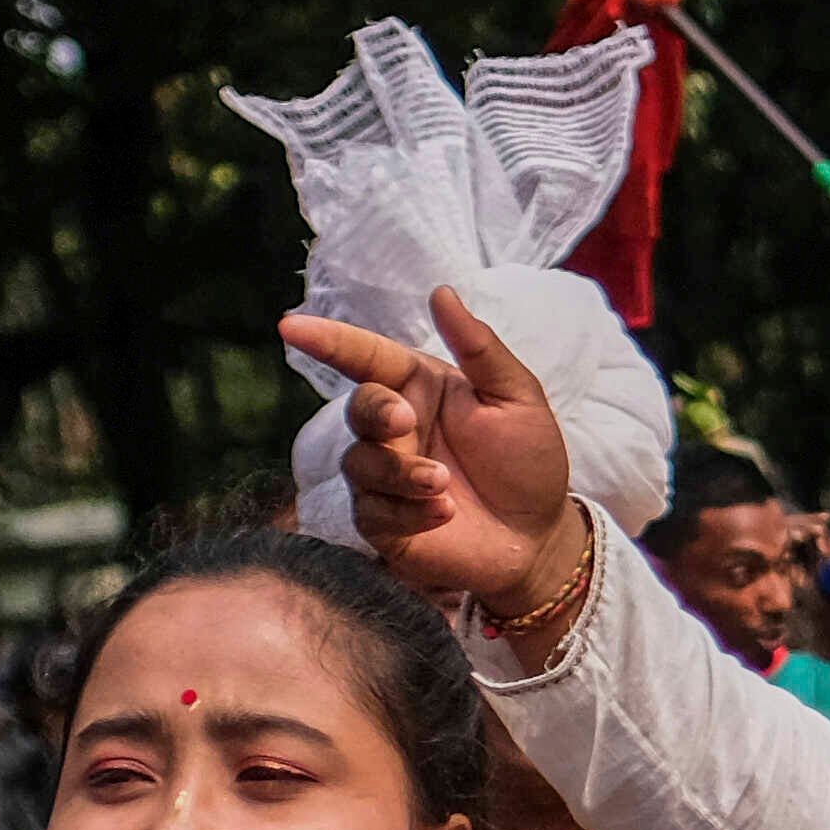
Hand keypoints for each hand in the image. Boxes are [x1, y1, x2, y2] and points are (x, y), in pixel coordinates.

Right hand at [280, 291, 587, 620]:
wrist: (539, 537)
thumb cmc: (528, 462)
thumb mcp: (518, 398)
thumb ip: (479, 348)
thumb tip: (441, 293)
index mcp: (419, 387)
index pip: (365, 356)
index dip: (327, 340)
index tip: (290, 327)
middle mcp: (395, 428)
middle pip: (358, 407)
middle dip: (375, 412)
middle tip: (405, 422)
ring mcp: (385, 477)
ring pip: (360, 463)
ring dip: (399, 472)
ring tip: (445, 485)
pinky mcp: (383, 523)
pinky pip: (372, 512)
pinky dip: (408, 512)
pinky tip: (445, 513)